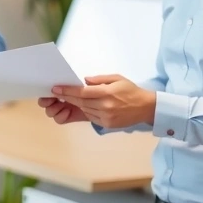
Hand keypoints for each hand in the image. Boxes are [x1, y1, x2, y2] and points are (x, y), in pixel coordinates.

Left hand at [41, 75, 156, 128]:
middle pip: (80, 102)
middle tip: (56, 92)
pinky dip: (86, 110)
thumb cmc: (131, 90)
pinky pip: (91, 116)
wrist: (146, 107)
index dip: (67, 91)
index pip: (82, 92)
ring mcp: (106, 117)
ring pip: (84, 109)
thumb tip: (84, 80)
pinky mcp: (107, 124)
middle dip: (67, 97)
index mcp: (107, 93)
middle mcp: (105, 106)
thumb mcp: (116, 78)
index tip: (56, 88)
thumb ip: (99, 79)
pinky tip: (86, 105)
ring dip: (76, 103)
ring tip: (70, 97)